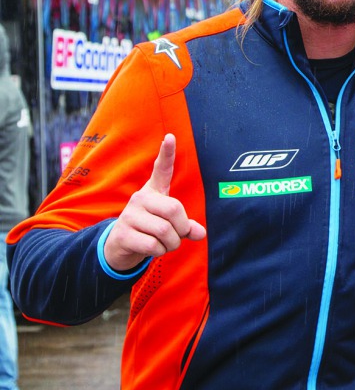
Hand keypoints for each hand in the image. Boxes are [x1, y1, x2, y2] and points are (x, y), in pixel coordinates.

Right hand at [103, 134, 206, 270]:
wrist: (119, 247)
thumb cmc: (150, 231)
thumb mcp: (170, 226)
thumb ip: (187, 227)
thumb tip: (200, 233)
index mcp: (153, 193)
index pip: (161, 170)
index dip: (167, 154)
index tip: (170, 137)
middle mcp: (140, 199)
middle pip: (174, 210)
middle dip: (182, 229)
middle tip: (176, 236)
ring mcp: (129, 215)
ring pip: (165, 231)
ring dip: (171, 244)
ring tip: (163, 243)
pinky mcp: (123, 233)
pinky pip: (153, 245)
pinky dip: (159, 252)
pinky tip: (151, 249)